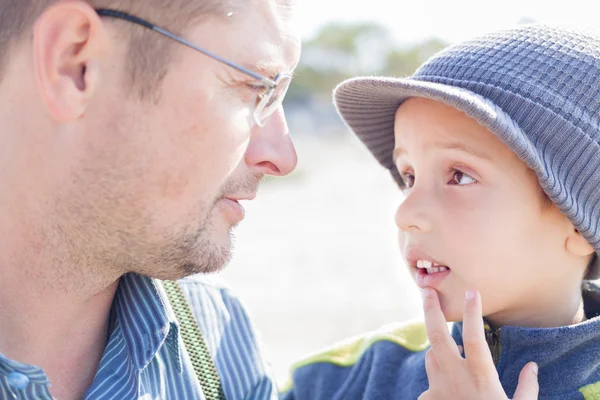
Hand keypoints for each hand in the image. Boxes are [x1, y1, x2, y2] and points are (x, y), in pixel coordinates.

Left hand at [417, 288, 538, 399]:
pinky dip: (439, 380)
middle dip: (430, 309)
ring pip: (431, 357)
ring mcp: (437, 389)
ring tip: (451, 351)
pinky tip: (450, 390)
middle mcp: (455, 379)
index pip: (475, 338)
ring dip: (439, 350)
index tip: (471, 290)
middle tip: (427, 290)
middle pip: (437, 336)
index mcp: (481, 379)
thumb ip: (526, 388)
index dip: (472, 312)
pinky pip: (430, 382)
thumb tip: (532, 366)